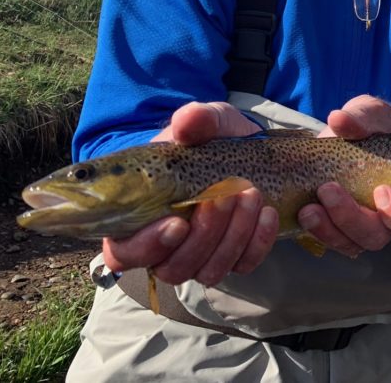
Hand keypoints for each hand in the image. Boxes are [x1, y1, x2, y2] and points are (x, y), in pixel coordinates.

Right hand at [102, 101, 278, 286]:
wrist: (252, 148)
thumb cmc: (214, 139)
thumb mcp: (208, 122)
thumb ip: (196, 120)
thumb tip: (186, 121)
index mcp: (140, 216)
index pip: (122, 253)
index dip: (145, 246)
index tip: (178, 223)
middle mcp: (167, 246)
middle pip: (172, 267)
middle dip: (203, 235)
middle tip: (225, 197)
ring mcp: (201, 256)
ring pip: (209, 271)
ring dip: (233, 236)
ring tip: (251, 195)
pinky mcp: (234, 257)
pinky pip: (243, 265)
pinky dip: (258, 242)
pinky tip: (268, 213)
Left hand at [297, 96, 390, 256]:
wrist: (352, 132)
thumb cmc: (374, 126)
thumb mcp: (371, 114)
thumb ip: (360, 118)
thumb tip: (338, 119)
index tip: (382, 191)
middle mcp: (387, 219)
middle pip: (376, 237)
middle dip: (350, 218)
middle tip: (328, 190)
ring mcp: (360, 226)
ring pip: (350, 243)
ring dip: (327, 230)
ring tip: (308, 209)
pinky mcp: (335, 225)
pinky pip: (327, 239)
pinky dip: (314, 229)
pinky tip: (301, 212)